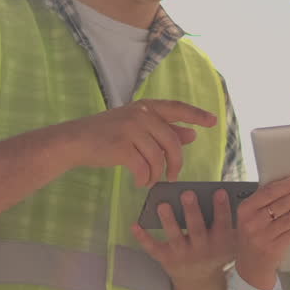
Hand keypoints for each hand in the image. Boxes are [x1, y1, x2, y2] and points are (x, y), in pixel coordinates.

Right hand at [63, 99, 217, 186]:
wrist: (75, 141)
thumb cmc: (107, 135)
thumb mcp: (137, 128)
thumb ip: (164, 130)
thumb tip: (192, 134)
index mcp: (146, 107)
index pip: (177, 108)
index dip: (196, 115)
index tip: (213, 122)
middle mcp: (140, 114)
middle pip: (172, 142)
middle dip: (175, 163)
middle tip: (172, 177)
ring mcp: (131, 128)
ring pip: (158, 158)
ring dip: (156, 174)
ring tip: (149, 180)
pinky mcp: (122, 146)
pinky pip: (143, 167)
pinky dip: (144, 178)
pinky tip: (139, 181)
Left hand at [131, 188, 236, 285]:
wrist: (199, 280)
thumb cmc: (213, 251)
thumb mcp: (226, 242)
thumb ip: (226, 223)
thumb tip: (220, 193)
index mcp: (220, 244)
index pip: (222, 224)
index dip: (221, 208)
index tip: (219, 191)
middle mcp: (202, 251)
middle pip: (197, 230)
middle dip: (192, 211)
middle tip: (187, 194)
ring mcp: (183, 256)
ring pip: (175, 238)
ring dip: (168, 221)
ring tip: (162, 205)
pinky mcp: (166, 259)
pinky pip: (153, 248)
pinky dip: (143, 238)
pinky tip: (134, 225)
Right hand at [234, 174, 289, 289]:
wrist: (250, 265)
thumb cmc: (251, 234)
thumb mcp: (248, 215)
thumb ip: (262, 199)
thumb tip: (288, 183)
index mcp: (245, 209)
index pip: (270, 192)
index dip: (289, 184)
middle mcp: (253, 223)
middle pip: (284, 203)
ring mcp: (264, 236)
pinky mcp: (276, 247)